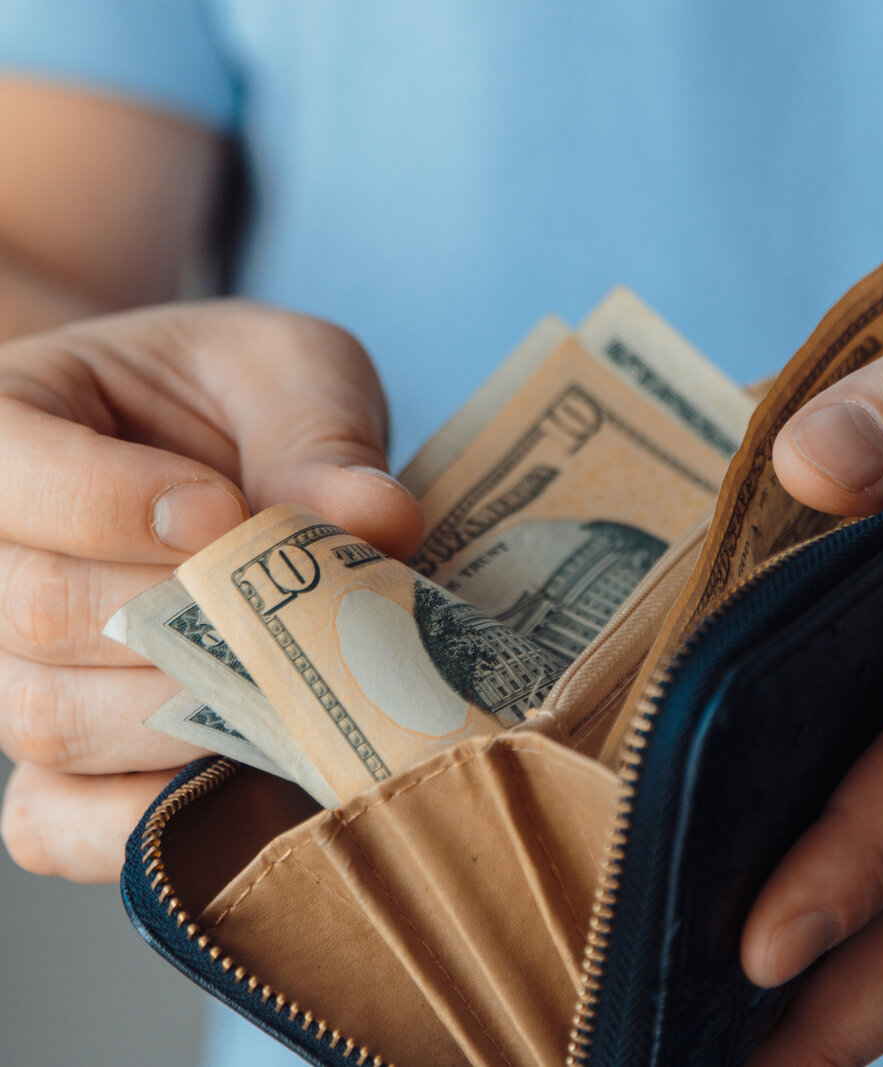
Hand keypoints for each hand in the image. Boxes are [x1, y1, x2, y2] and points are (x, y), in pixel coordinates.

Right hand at [0, 301, 421, 881]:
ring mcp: (10, 666)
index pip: (8, 472)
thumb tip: (377, 521)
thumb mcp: (295, 371)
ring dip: (192, 712)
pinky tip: (242, 783)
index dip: (111, 504)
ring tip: (307, 685)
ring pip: (52, 720)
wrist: (230, 447)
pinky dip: (142, 820)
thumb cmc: (246, 396)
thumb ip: (320, 434)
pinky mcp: (56, 757)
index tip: (227, 513)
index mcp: (8, 418)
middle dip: (187, 619)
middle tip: (303, 614)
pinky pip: (52, 821)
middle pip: (38, 612)